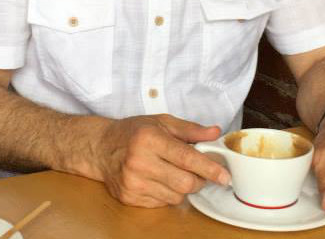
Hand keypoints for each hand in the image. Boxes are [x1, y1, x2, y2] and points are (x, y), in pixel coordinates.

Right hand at [93, 114, 230, 207]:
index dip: (209, 168)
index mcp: (150, 139)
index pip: (186, 158)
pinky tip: (159, 179)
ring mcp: (133, 182)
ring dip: (183, 187)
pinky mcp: (130, 197)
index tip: (224, 175)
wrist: (100, 147)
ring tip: (174, 171)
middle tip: (199, 171)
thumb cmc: (133, 132)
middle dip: (199, 179)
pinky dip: (167, 193)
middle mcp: (140, 162)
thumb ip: (191, 130)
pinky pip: (161, 203)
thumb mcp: (162, 122)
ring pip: (175, 196)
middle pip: (184, 182)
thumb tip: (215, 133)